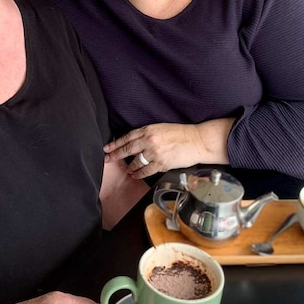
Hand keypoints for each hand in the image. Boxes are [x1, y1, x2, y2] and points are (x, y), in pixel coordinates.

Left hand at [104, 122, 225, 178]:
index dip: (115, 144)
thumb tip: (134, 142)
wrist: (197, 141)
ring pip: (135, 162)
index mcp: (148, 130)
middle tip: (107, 160)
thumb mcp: (161, 128)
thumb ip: (147, 134)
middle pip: (127, 150)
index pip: (127, 137)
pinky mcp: (161, 164)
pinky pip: (145, 171)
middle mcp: (149, 141)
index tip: (107, 148)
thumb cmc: (181, 134)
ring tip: (126, 169)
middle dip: (115, 155)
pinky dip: (138, 174)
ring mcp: (154, 153)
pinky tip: (135, 175)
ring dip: (129, 167)